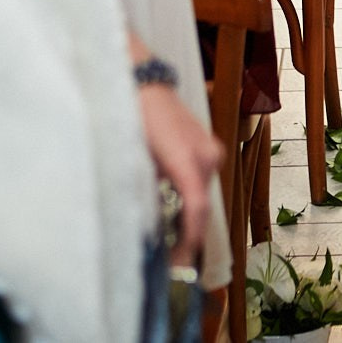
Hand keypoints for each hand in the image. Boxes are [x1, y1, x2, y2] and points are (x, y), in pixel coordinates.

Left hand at [137, 80, 219, 267]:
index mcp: (187, 158)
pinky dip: (186, 194)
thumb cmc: (130, 116)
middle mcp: (208, 155)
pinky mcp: (208, 146)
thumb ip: (143, 192)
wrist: (140, 80)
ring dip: (185, 211)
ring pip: (200, 192)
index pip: (196, 208)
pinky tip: (170, 204)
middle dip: (185, 230)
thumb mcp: (131, 158)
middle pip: (199, 204)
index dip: (189, 240)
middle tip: (167, 256)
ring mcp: (211, 150)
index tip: (179, 263)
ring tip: (165, 232)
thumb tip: (148, 226)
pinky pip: (199, 179)